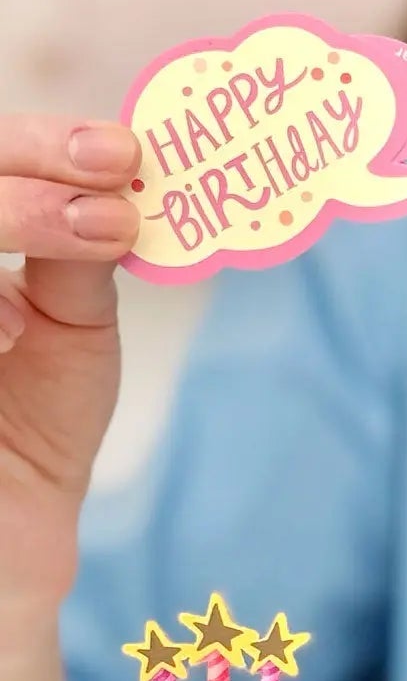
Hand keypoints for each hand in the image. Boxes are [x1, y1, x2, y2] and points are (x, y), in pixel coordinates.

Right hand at [0, 115, 139, 608]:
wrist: (7, 536)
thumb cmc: (33, 423)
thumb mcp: (71, 326)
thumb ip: (76, 251)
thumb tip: (114, 174)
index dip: (36, 144)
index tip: (122, 152)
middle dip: (22, 173)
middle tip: (109, 179)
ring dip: (7, 215)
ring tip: (89, 237)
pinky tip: (10, 332)